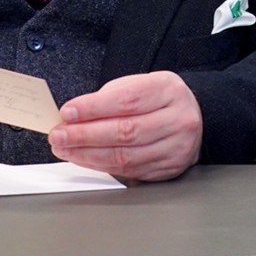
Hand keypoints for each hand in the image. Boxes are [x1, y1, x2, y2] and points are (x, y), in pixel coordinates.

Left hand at [49, 71, 202, 181]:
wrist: (196, 118)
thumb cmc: (161, 99)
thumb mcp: (140, 84)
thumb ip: (109, 97)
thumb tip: (73, 115)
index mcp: (168, 91)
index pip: (127, 100)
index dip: (93, 108)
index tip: (68, 113)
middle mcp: (177, 120)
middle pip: (125, 131)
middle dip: (85, 135)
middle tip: (59, 135)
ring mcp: (175, 148)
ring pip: (125, 156)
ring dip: (87, 154)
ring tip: (65, 148)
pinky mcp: (167, 169)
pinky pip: (128, 171)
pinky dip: (101, 165)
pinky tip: (84, 158)